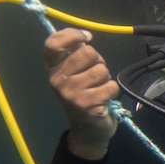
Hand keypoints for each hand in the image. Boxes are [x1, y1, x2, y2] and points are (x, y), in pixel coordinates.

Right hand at [44, 28, 119, 159]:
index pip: (53, 43)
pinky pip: (110, 86)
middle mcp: (57, 80)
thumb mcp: (74, 73)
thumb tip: (84, 37)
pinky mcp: (87, 104)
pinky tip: (104, 99)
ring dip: (106, 78)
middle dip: (98, 61)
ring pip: (101, 69)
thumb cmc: (84, 94)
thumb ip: (76, 54)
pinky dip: (112, 91)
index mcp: (52, 68)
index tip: (87, 37)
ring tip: (98, 88)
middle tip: (95, 74)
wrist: (87, 128)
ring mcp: (71, 93)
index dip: (72, 34)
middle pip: (87, 52)